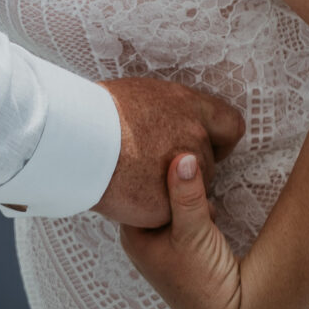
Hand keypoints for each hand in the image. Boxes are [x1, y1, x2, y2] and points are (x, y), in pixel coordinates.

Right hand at [92, 78, 245, 227]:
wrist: (77, 139)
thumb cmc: (99, 111)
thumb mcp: (144, 94)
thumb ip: (169, 110)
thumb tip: (169, 118)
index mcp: (191, 107)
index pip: (231, 126)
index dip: (220, 140)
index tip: (204, 145)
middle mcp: (195, 138)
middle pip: (206, 164)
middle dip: (186, 169)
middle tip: (152, 164)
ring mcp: (184, 174)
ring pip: (190, 192)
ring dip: (171, 190)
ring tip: (137, 179)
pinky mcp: (168, 205)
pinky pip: (170, 214)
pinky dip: (154, 210)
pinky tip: (132, 197)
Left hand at [119, 151, 245, 308]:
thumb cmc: (203, 282)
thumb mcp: (194, 233)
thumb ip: (187, 195)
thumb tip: (183, 157)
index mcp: (133, 233)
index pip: (135, 185)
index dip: (155, 169)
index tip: (173, 156)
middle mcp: (143, 235)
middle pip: (153, 190)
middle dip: (174, 181)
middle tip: (194, 180)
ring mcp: (162, 239)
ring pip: (171, 199)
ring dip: (188, 193)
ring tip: (203, 202)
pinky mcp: (182, 241)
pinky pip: (184, 210)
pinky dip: (196, 205)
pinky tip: (207, 210)